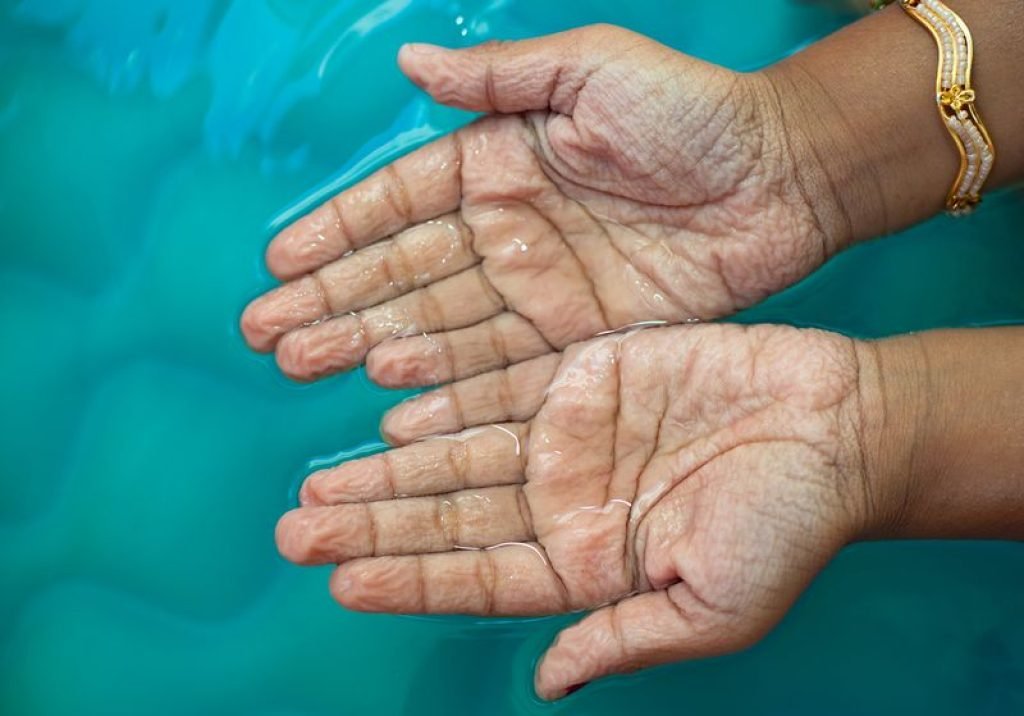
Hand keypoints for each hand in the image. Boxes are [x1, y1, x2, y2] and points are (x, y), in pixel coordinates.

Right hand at [241, 26, 844, 385]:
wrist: (782, 178)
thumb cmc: (694, 111)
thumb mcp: (592, 70)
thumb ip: (500, 78)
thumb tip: (408, 62)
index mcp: (499, 162)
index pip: (400, 202)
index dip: (339, 232)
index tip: (278, 261)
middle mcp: (507, 231)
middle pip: (403, 272)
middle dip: (333, 301)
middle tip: (268, 335)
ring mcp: (539, 290)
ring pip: (437, 323)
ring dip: (370, 343)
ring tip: (307, 365)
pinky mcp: (577, 337)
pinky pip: (499, 365)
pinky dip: (446, 383)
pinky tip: (394, 399)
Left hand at [275, 323, 871, 697]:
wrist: (837, 429)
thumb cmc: (788, 525)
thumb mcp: (713, 607)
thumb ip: (621, 640)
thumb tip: (545, 683)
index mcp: (584, 562)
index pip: (475, 576)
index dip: (408, 579)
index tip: (340, 581)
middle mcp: (562, 499)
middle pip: (447, 516)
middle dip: (373, 525)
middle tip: (297, 528)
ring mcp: (567, 436)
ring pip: (456, 455)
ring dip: (388, 470)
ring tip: (320, 483)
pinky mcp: (583, 374)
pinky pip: (497, 387)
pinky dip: (444, 400)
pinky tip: (390, 414)